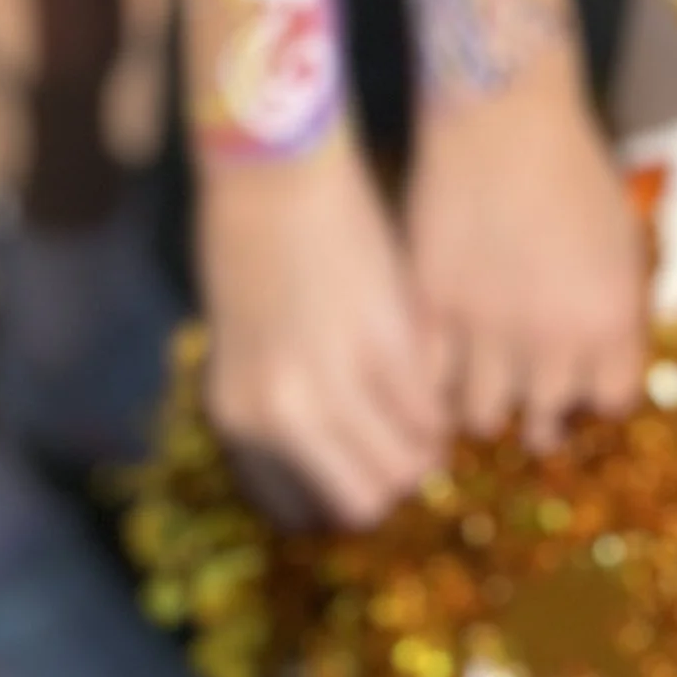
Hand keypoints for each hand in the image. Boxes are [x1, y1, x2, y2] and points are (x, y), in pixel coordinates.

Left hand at [198, 130, 443, 529]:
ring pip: (406, 466)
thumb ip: (276, 399)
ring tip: (423, 407)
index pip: (296, 505)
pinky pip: (430, 410)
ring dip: (422, 445)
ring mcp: (335, 385)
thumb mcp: (243, 339)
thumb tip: (327, 448)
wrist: (273, 170)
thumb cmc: (249, 240)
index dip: (336, 489)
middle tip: (404, 441)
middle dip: (389, 477)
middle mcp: (281, 416)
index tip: (359, 469)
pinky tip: (434, 371)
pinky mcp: (386, 348)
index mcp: (238, 414)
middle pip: (361, 500)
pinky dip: (439, 403)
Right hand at [407, 56, 648, 453]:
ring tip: (481, 385)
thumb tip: (606, 363)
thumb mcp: (623, 240)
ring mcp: (488, 328)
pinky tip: (445, 363)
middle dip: (540, 413)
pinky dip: (439, 382)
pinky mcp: (433, 308)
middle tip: (527, 398)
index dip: (594, 393)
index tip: (579, 383)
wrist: (502, 114)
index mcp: (611, 319)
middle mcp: (554, 337)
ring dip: (486, 406)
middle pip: (546, 421)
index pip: (611, 401)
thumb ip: (618, 310)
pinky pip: (433, 381)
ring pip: (484, 417)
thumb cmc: (573, 167)